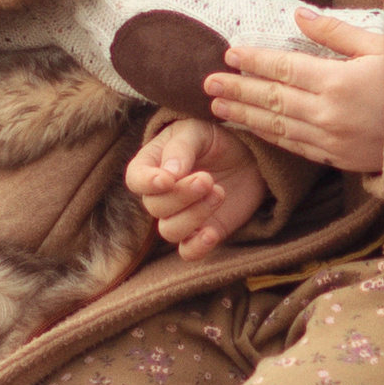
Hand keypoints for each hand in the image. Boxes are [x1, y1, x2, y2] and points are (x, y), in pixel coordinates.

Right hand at [127, 117, 268, 259]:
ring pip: (169, 231)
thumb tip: (168, 173)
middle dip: (181, 195)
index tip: (166, 179)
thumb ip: (180, 148)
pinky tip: (212, 233)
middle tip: (206, 179)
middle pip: (155, 206)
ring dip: (193, 216)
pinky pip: (188, 253)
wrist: (247, 158)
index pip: (135, 179)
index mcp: (152, 166)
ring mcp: (179, 217)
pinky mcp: (200, 234)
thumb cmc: (215, 140)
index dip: (147, 183)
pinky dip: (197, 247)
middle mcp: (160, 195)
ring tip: (218, 193)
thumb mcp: (197, 132)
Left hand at [206, 0, 383, 175]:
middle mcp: (332, 117)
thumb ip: (338, 33)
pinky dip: (273, 138)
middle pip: (272, 102)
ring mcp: (337, 143)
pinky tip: (258, 130)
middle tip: (205, 84)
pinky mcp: (347, 161)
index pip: (283, 69)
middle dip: (237, 92)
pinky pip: (300, 148)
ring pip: (280, 129)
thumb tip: (299, 16)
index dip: (253, 61)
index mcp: (341, 82)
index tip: (228, 53)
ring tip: (219, 108)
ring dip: (247, 117)